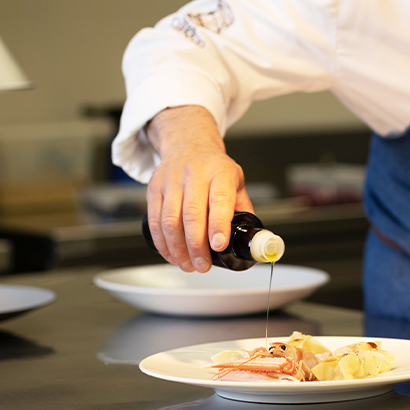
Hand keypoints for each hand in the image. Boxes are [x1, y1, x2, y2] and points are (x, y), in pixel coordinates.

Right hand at [145, 105, 252, 272]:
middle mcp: (195, 174)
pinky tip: (171, 254)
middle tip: (203, 265)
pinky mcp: (154, 188)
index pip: (220, 200)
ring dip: (178, 249)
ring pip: (170, 220)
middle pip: (192, 214)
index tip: (219, 246)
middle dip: (197, 246)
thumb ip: (244, 208)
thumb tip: (254, 237)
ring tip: (187, 264)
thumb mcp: (236, 181)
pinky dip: (162, 242)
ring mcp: (172, 180)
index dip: (218, 225)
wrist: (188, 144)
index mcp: (220, 172)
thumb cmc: (215, 167)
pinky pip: (154, 220)